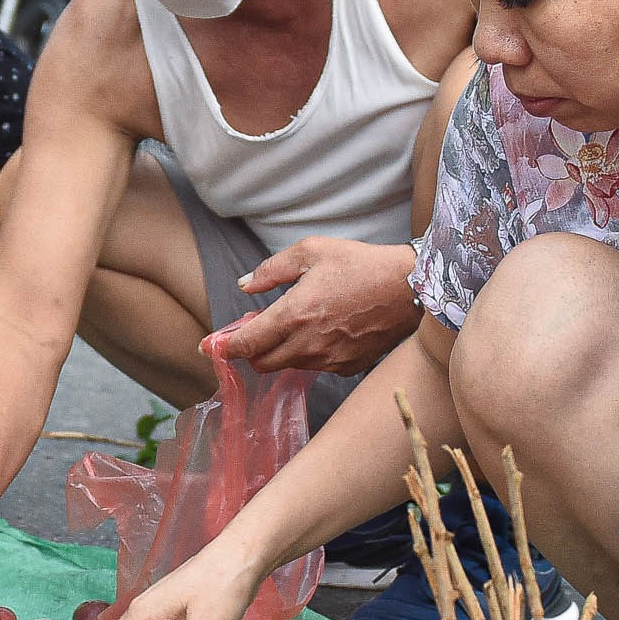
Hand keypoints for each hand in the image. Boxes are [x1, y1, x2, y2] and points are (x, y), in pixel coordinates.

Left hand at [217, 237, 420, 375]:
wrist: (410, 289)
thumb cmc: (360, 264)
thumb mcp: (311, 251)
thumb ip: (271, 270)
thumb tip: (244, 285)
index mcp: (294, 315)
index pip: (246, 343)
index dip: (222, 348)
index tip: (208, 347)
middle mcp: (308, 344)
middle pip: (261, 363)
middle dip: (250, 350)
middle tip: (253, 329)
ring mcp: (329, 359)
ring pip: (287, 365)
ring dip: (279, 351)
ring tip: (291, 324)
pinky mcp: (347, 367)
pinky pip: (314, 367)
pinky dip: (306, 354)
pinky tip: (318, 331)